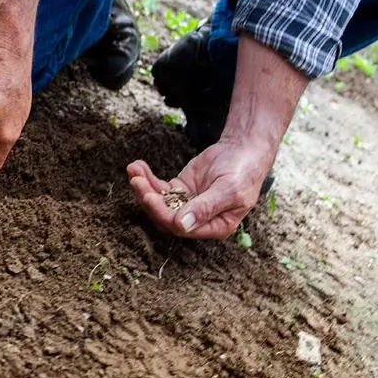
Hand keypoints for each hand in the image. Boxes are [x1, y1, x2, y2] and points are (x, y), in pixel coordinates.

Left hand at [126, 138, 273, 238]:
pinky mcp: (179, 189)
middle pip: (164, 216)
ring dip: (143, 187)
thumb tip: (182, 226)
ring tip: (133, 170)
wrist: (244, 150)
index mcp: (214, 226)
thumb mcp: (229, 190)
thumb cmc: (243, 172)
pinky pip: (159, 188)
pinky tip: (137, 166)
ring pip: (158, 202)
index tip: (149, 196)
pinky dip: (147, 178)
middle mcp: (198, 220)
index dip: (162, 213)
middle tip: (136, 181)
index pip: (181, 227)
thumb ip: (205, 208)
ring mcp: (186, 204)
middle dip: (148, 199)